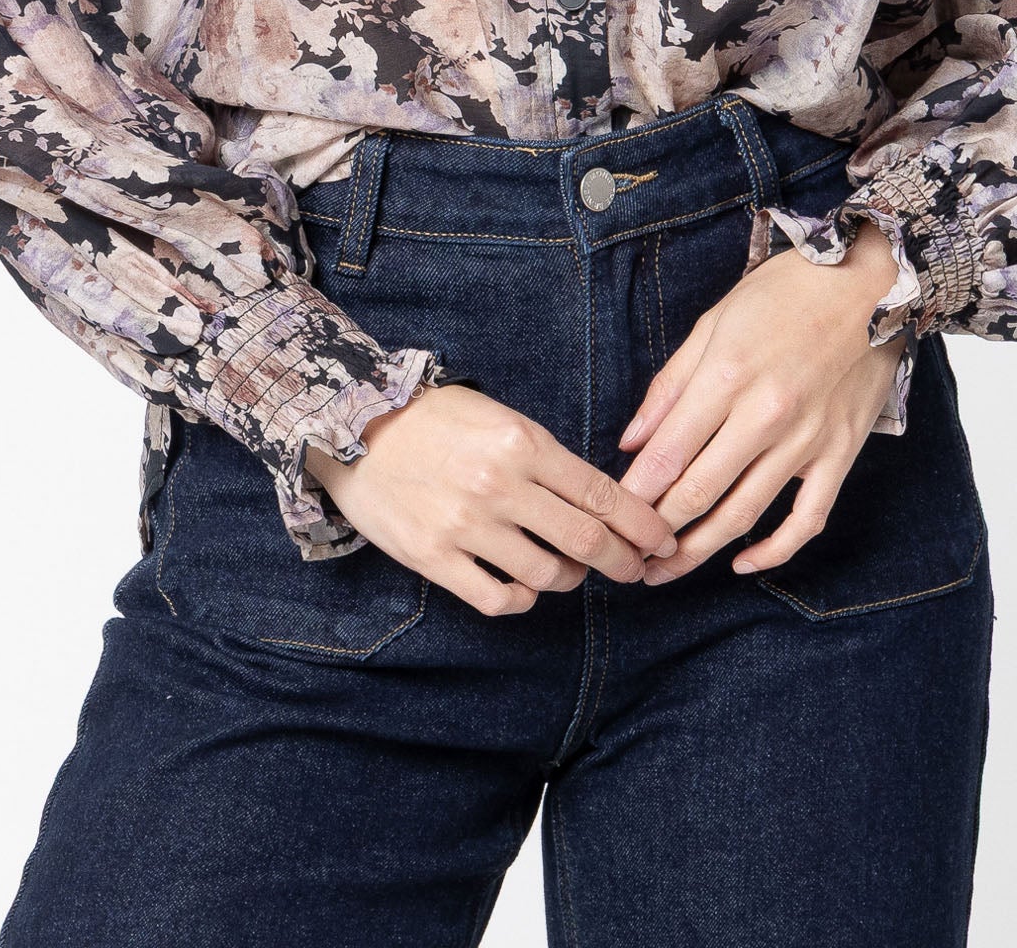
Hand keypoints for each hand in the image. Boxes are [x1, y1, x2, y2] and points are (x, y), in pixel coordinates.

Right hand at [304, 382, 680, 617]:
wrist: (353, 426)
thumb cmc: (434, 418)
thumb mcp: (498, 417)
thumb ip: (545, 457)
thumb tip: (598, 500)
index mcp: (522, 442)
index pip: (602, 493)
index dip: (643, 525)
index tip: (663, 541)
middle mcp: (499, 485)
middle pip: (586, 540)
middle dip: (623, 561)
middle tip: (636, 570)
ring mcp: (466, 526)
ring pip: (548, 575)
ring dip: (571, 579)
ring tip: (572, 572)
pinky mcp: (435, 558)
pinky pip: (500, 599)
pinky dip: (524, 600)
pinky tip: (525, 587)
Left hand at [614, 219, 904, 581]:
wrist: (869, 283)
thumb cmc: (785, 293)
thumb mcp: (714, 323)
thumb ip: (671, 385)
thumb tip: (631, 441)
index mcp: (726, 376)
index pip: (667, 454)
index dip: (633, 494)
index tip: (612, 516)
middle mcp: (766, 415)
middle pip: (699, 492)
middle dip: (657, 532)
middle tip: (629, 555)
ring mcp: (807, 440)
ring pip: (744, 514)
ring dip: (700, 550)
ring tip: (666, 570)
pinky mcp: (840, 454)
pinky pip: (806, 520)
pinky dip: (774, 551)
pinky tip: (742, 563)